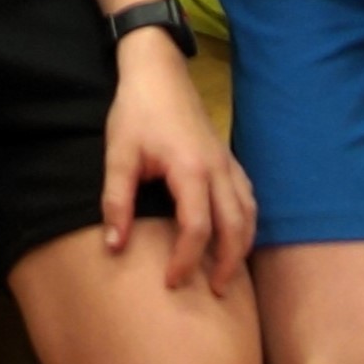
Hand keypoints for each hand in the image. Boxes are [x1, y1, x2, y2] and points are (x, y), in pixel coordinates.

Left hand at [97, 37, 255, 292]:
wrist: (157, 71)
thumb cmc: (136, 112)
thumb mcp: (119, 155)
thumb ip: (117, 202)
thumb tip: (114, 247)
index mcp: (190, 170)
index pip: (197, 229)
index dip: (186, 260)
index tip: (171, 282)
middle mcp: (217, 169)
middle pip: (235, 227)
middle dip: (228, 263)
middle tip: (214, 292)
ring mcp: (226, 162)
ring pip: (249, 212)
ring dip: (243, 245)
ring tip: (230, 272)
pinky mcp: (227, 156)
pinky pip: (248, 195)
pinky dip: (247, 221)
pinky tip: (237, 234)